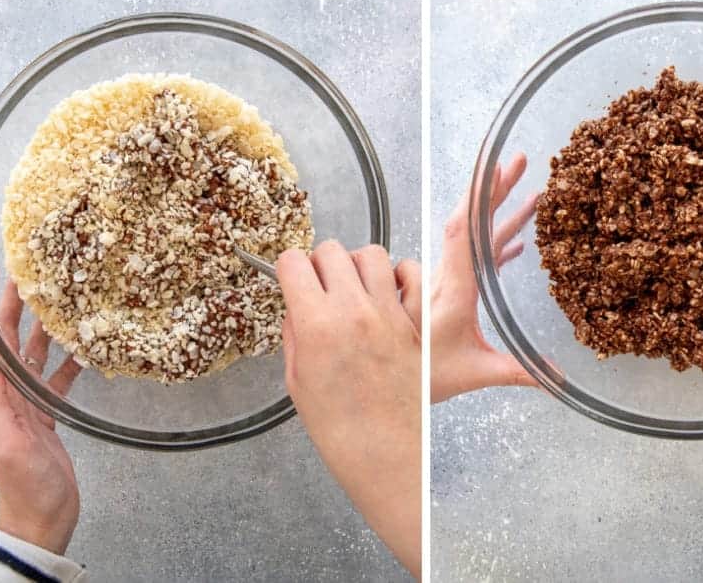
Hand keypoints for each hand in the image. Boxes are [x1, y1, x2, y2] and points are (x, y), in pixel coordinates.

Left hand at [0, 266, 81, 553]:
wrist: (43, 517)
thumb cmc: (25, 484)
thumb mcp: (8, 444)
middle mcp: (4, 394)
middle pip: (3, 340)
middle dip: (9, 307)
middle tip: (27, 277)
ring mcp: (26, 402)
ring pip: (30, 354)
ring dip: (39, 327)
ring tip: (56, 301)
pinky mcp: (47, 413)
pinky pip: (57, 377)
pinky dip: (69, 359)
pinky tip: (85, 347)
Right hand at [278, 242, 420, 576]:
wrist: (384, 451)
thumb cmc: (338, 426)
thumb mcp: (298, 379)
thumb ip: (296, 333)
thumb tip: (297, 306)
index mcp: (317, 324)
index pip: (294, 262)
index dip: (288, 268)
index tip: (290, 277)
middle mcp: (354, 310)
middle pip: (331, 250)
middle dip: (320, 262)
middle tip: (320, 284)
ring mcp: (389, 313)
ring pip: (371, 254)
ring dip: (357, 264)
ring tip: (354, 286)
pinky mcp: (415, 322)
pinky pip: (409, 275)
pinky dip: (397, 276)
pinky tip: (386, 295)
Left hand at [431, 152, 538, 402]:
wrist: (390, 385)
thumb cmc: (425, 377)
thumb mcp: (475, 373)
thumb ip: (518, 372)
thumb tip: (558, 377)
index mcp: (454, 289)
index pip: (466, 231)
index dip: (480, 197)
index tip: (497, 167)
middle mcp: (448, 277)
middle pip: (472, 222)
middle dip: (496, 188)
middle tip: (519, 159)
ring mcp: (447, 282)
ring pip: (476, 238)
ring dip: (501, 213)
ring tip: (533, 191)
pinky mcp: (448, 291)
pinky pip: (475, 258)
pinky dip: (498, 244)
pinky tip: (520, 242)